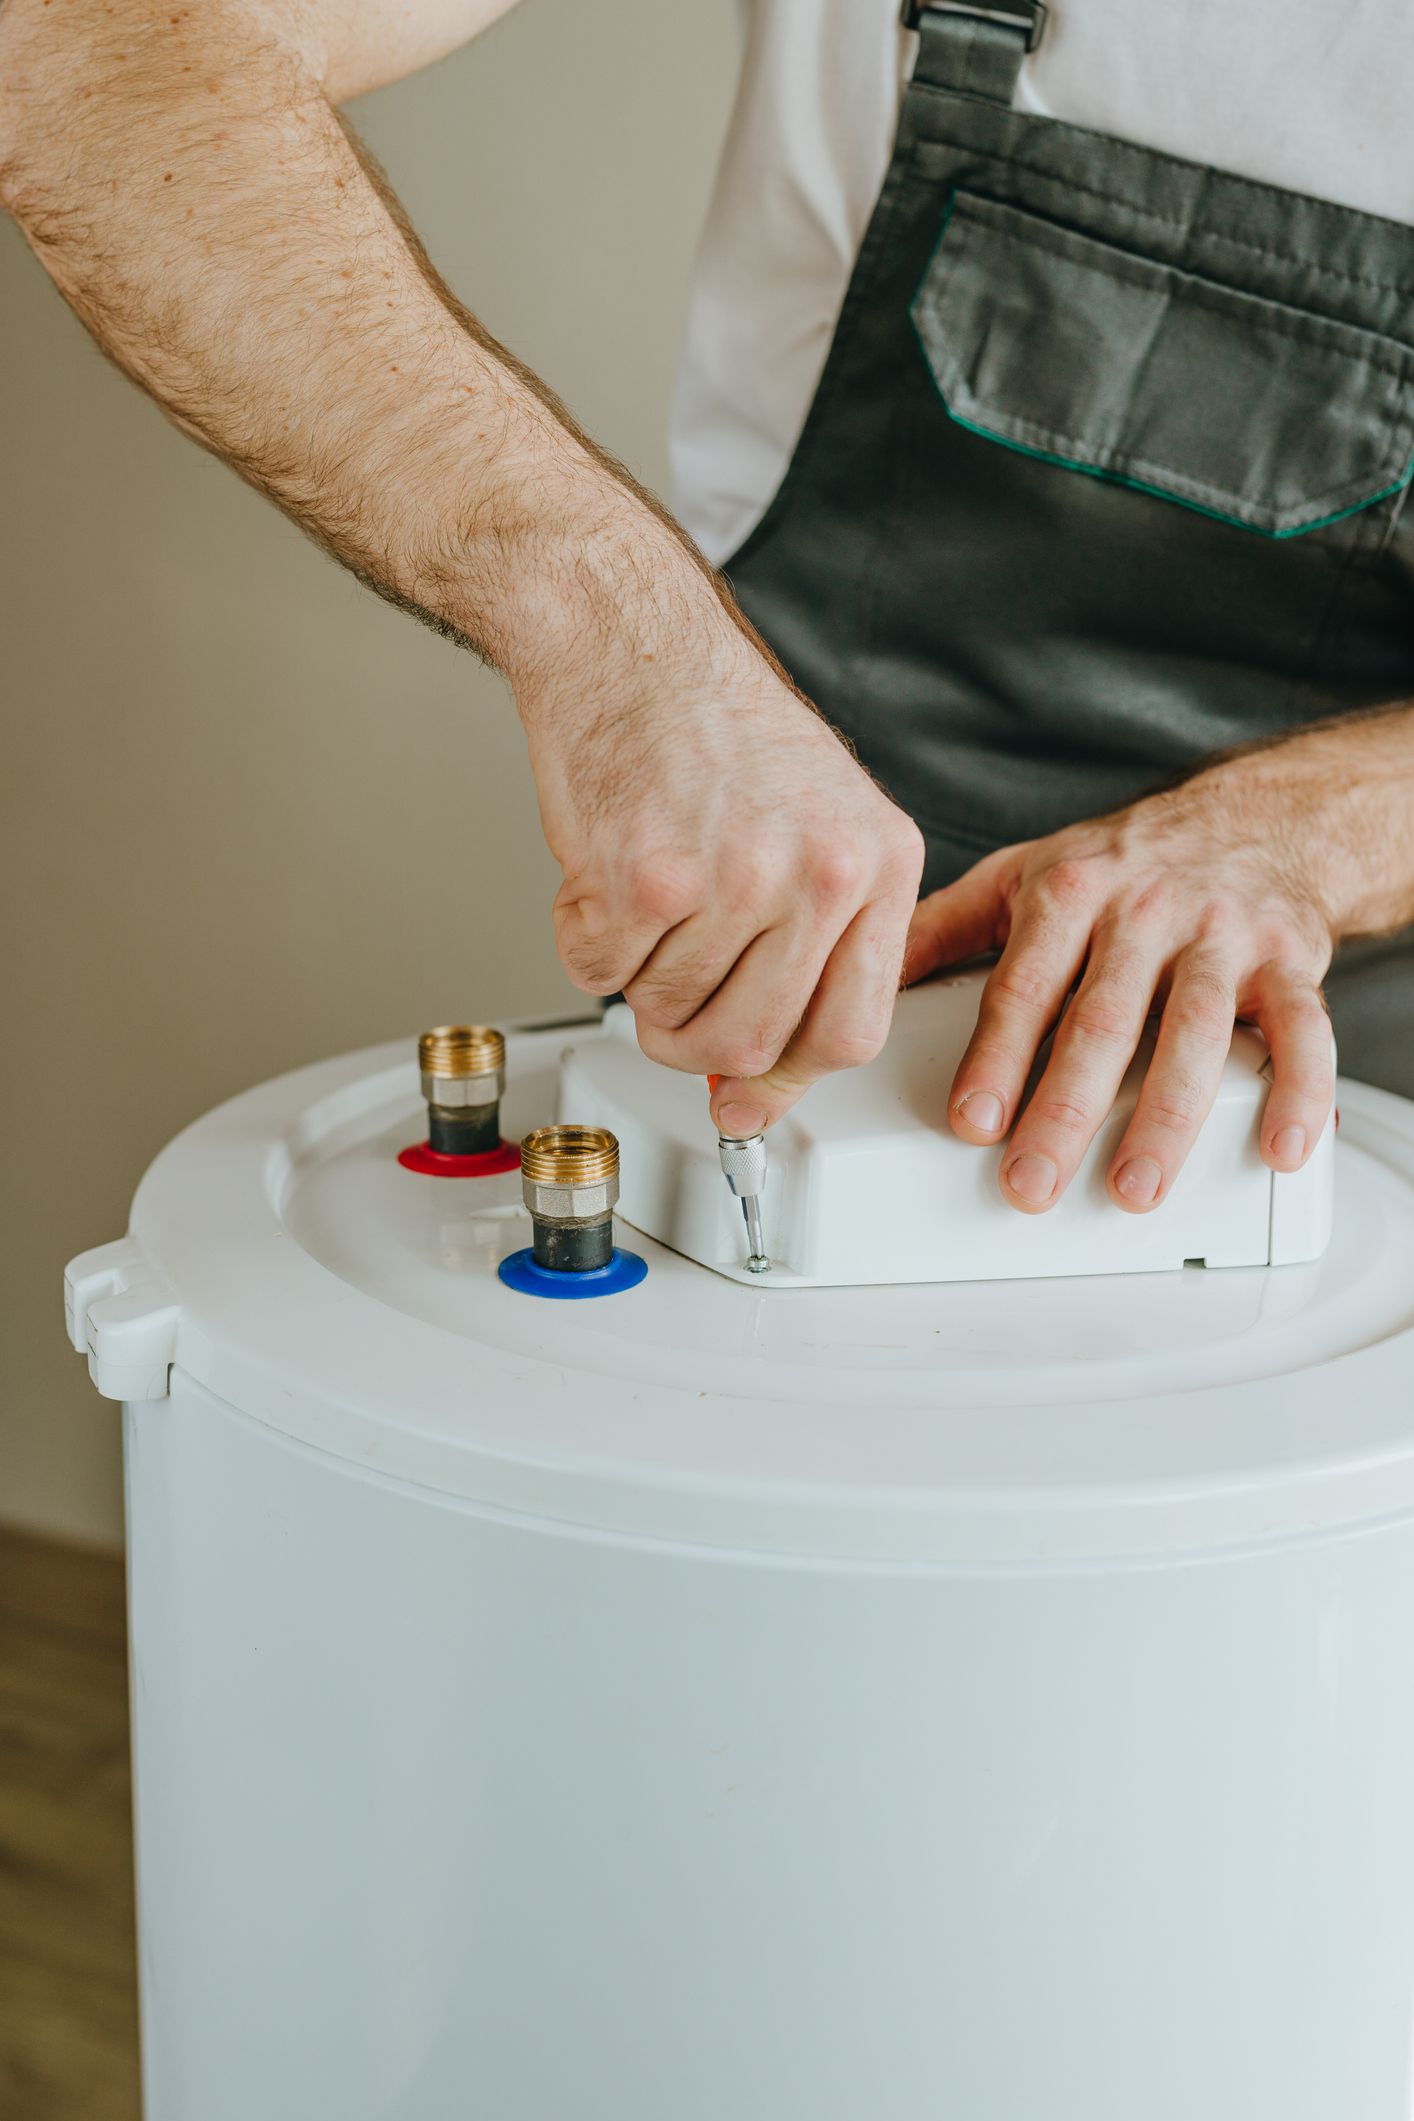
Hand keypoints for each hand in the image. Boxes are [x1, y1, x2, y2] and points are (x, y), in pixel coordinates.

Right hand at [528, 618, 923, 1138]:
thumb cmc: (714, 725)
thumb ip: (805, 958)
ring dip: (634, 979)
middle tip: (669, 1005)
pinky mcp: (646, 876)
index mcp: (880, 862)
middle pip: (753, 1043)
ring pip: (668, 1014)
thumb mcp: (813, 830)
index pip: (851, 1029)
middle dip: (695, 1045)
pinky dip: (583, 941)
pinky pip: (601, 974)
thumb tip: (757, 1093)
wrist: (630, 641)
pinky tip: (603, 875)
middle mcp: (823, 870)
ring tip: (642, 900)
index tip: (751, 1092)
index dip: (788, 1075)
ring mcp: (737, 876)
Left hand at [903, 755, 1344, 1214]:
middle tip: (1032, 1182)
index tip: (972, 1122)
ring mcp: (1222, 937)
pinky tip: (1280, 1150)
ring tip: (1134, 1187)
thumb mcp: (1022, 874)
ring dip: (1166, 1119)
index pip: (1024, 987)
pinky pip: (1304, 1030)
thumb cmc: (1124, 860)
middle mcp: (1146, 911)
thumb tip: (858, 978)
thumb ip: (940, 928)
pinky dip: (1300, 1091)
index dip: (996, 1058)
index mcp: (1070, 892)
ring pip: (1196, 1033)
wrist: (1255, 817)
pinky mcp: (1292, 961)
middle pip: (1102, 1021)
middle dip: (1064, 1110)